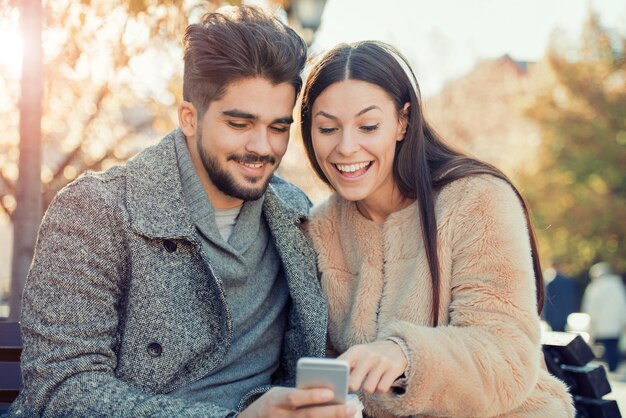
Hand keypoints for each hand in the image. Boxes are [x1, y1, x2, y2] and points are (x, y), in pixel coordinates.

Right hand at [238, 387, 356, 417]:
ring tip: (348, 417)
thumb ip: (298, 393)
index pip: (294, 398)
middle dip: (331, 412)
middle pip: (308, 416)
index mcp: (276, 400)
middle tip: (350, 408)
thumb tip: (328, 393)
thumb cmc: (273, 404)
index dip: (312, 396)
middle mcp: (280, 416)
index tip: (331, 393)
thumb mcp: (279, 394)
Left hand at [338, 340, 406, 393]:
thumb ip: (343, 365)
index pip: (341, 366)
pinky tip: (379, 382)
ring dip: (368, 389)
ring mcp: (382, 361)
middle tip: (355, 385)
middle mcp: (369, 355)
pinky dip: (379, 390)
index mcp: (356, 351)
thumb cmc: (369, 355)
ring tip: (369, 382)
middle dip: (353, 387)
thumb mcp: (356, 354)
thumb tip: (329, 379)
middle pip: (353, 384)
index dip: (338, 378)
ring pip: (368, 389)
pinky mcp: (394, 368)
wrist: (395, 347)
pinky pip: (382, 389)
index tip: (337, 384)